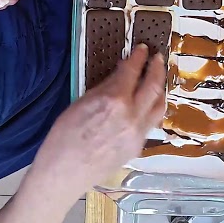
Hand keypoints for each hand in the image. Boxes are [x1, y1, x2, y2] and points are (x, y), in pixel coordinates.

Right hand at [28, 45, 165, 203]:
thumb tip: (120, 74)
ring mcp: (138, 134)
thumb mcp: (80, 103)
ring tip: (157, 81)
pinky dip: (152, 109)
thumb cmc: (63, 137)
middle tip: (157, 58)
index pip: (133, 71)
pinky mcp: (138, 147)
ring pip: (159, 106)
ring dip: (160, 90)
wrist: (64, 173)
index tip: (142, 49)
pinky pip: (151, 123)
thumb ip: (104, 87)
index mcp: (114, 101)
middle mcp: (131, 116)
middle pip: (154, 86)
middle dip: (157, 68)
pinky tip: (146, 105)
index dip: (139, 57)